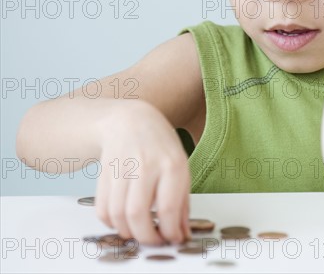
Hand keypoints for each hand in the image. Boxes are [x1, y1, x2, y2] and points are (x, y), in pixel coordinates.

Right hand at [94, 100, 191, 245]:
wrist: (130, 120)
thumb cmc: (160, 146)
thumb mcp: (180, 166)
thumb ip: (182, 202)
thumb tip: (182, 233)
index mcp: (171, 163)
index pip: (168, 207)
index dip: (169, 231)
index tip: (172, 239)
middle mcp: (146, 164)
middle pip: (138, 214)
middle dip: (145, 237)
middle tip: (153, 241)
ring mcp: (122, 167)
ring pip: (117, 214)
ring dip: (127, 232)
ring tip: (138, 231)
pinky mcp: (103, 173)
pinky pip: (102, 208)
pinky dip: (111, 222)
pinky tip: (122, 219)